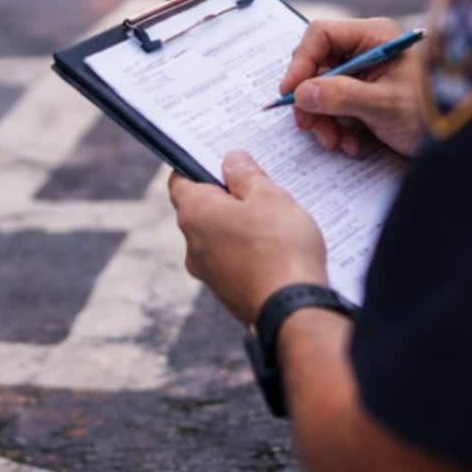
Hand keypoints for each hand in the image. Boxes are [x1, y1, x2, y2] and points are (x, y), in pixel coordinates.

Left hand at [168, 151, 327, 324]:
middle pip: (202, 208)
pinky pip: (233, 261)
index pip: (180, 180)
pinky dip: (249, 251)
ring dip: (240, 225)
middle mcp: (192, 245)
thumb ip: (246, 175)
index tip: (221, 159)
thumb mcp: (268, 197)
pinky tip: (277, 248)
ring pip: (219, 237)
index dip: (197, 165)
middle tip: (258, 185)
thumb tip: (230, 160)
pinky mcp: (227, 293)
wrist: (291, 312)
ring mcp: (208, 273)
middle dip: (227, 195)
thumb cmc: (279, 247)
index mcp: (194, 214)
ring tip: (275, 218)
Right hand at [280, 17, 424, 157]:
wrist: (459, 140)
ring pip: (323, 90)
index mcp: (374, 36)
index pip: (321, 35)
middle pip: (317, 66)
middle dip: (313, 101)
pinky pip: (336, 107)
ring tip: (337, 143)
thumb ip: (342, 96)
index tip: (290, 92)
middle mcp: (367, 49)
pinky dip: (337, 128)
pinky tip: (351, 144)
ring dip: (324, 120)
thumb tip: (302, 92)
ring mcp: (365, 74)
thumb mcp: (385, 104)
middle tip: (310, 128)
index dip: (301, 62)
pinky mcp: (365, 96)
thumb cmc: (431, 112)